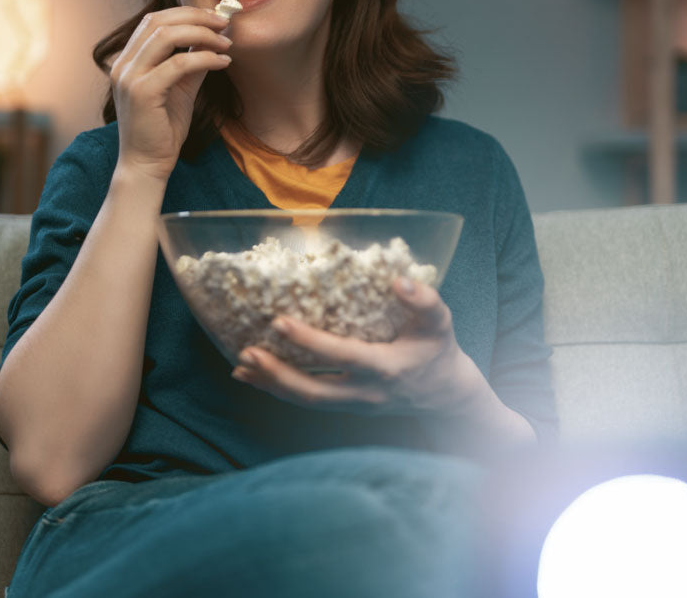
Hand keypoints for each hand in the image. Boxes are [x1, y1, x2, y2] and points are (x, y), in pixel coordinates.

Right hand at [110, 7, 231, 180]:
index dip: (186, 13)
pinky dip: (205, 58)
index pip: (154, 21)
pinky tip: (223, 62)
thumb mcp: (180, 89)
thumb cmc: (162, 130)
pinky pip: (178, 64)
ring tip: (226, 41)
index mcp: (128, 61)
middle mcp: (123, 64)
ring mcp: (129, 77)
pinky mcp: (142, 92)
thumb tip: (213, 40)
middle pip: (158, 21)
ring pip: (166, 36)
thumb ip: (191, 64)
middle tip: (224, 22)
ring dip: (202, 33)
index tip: (214, 18)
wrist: (147, 164)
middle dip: (195, 16)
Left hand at [231, 277, 483, 416]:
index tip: (279, 322)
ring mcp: (354, 405)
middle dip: (278, 375)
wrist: (446, 395)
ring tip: (239, 367)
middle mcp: (366, 393)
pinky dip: (279, 391)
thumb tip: (398, 280)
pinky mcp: (346, 407)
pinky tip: (253, 378)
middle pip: (315, 392)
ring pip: (307, 402)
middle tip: (247, 353)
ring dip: (272, 385)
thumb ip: (425, 300)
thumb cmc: (438, 350)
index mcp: (387, 368)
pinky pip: (308, 402)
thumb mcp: (441, 322)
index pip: (343, 355)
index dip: (310, 341)